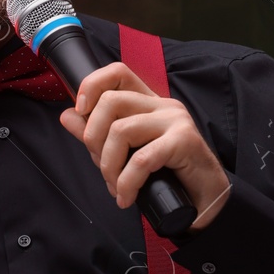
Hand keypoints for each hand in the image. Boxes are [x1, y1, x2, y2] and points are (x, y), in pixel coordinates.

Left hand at [57, 61, 231, 231]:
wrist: (206, 200)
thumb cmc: (169, 175)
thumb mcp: (127, 152)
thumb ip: (98, 134)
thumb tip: (68, 115)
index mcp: (148, 103)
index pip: (118, 73)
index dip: (92, 85)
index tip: (80, 111)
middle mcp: (162, 105)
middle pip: (111, 102)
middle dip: (94, 140)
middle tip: (103, 169)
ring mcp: (175, 120)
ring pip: (121, 130)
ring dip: (109, 166)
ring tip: (116, 187)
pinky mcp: (184, 141)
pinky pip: (142, 159)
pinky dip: (127, 182)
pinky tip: (126, 197)